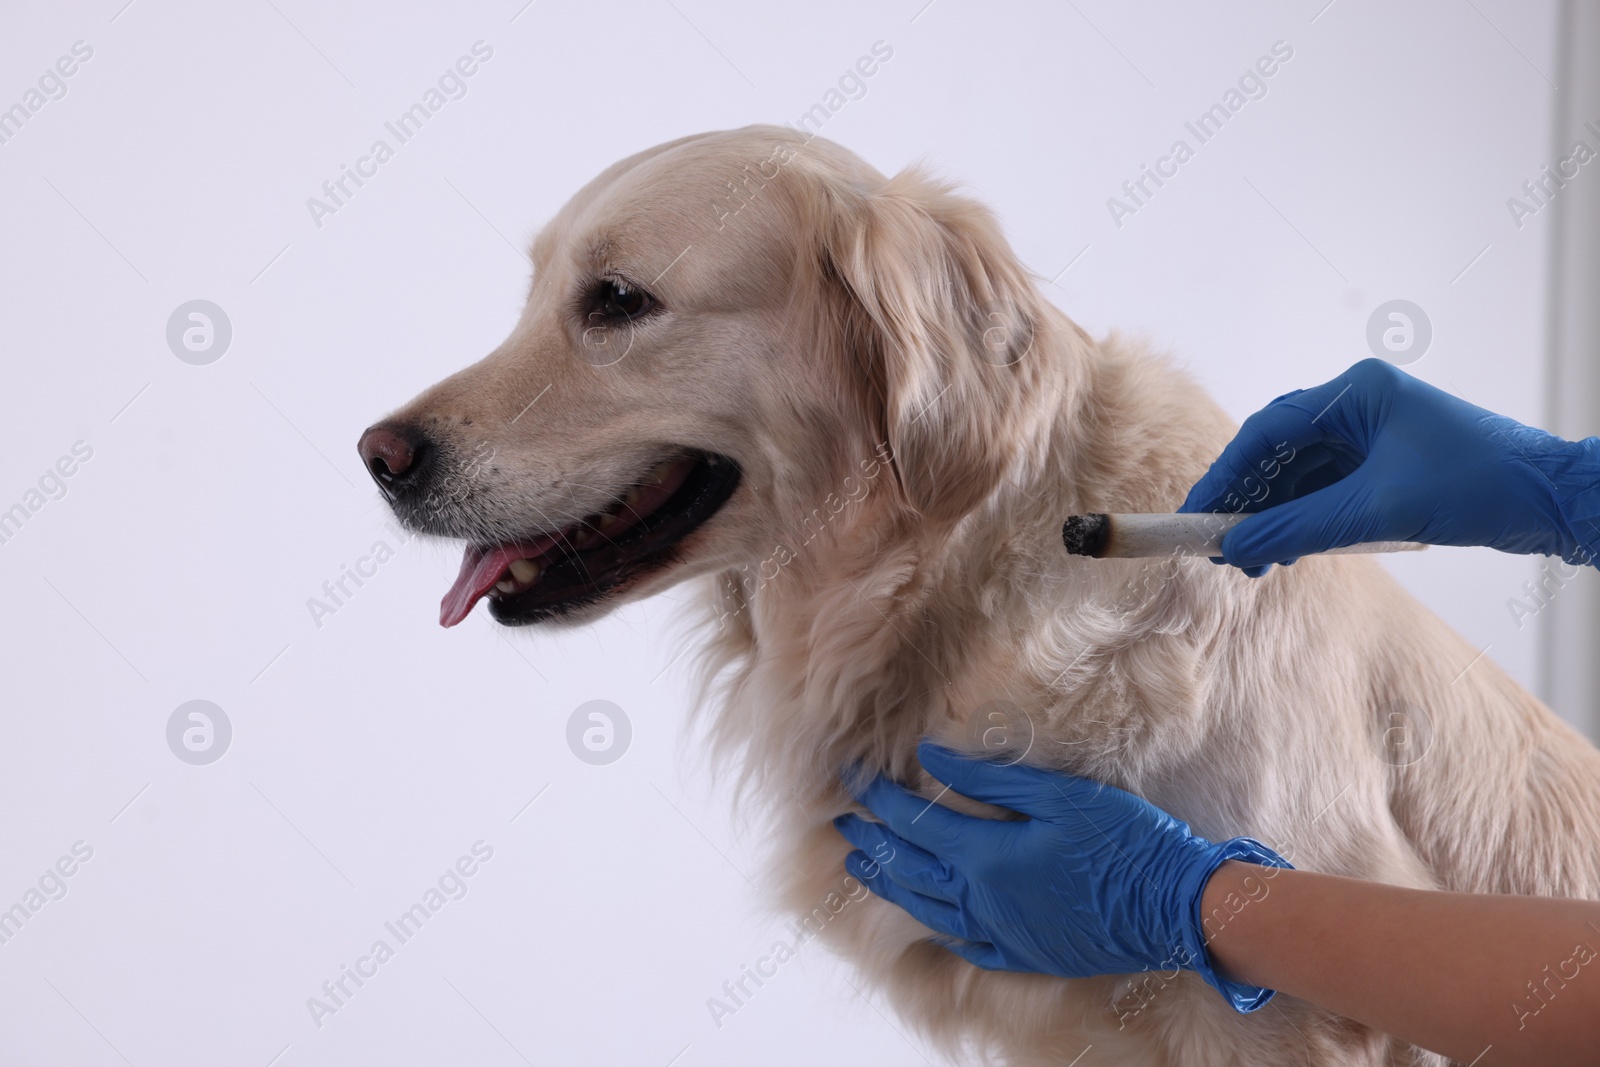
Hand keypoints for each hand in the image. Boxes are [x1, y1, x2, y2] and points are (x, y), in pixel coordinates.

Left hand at [835, 742, 1290, 1011]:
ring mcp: (1002, 933)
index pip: (913, 823)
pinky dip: (937, 927)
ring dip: (889, 884)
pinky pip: (966, 944)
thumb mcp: (1060, 795)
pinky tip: (927, 919)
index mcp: (988, 856)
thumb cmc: (1126, 841)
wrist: (1177, 908)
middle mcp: (983, 900)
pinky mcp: (1025, 953)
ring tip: (862, 867)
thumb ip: (991, 779)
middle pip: (908, 869)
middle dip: (872, 841)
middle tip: (842, 822)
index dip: (879, 798)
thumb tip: (932, 757)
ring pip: (927, 909)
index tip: (852, 776)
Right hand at [1179, 358, 1596, 573]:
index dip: (1226, 473)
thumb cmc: (1480, 486)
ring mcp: (1374, 434)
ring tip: (1253, 559)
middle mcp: (1360, 406)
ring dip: (1274, 516)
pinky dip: (1303, 519)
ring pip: (1301, 474)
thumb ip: (1300, 528)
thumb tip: (1238, 544)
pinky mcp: (1387, 464)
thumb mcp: (1377, 511)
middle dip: (1247, 500)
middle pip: (1279, 451)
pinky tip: (1287, 549)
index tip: (1196, 512)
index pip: (1268, 430)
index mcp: (1356, 393)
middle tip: (1218, 543)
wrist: (1554, 500)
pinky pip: (1327, 489)